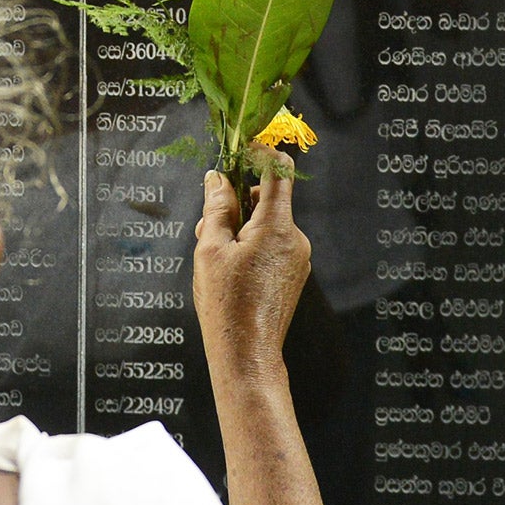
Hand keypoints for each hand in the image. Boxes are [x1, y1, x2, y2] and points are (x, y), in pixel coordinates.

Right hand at [193, 164, 311, 386]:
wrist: (247, 354)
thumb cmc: (227, 303)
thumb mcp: (211, 248)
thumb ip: (216, 207)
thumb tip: (217, 178)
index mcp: (277, 226)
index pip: (279, 170)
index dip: (259, 153)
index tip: (238, 151)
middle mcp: (295, 239)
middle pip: (267, 199)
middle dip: (236, 203)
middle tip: (207, 227)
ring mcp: (298, 258)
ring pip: (267, 224)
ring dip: (240, 228)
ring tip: (214, 256)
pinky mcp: (293, 274)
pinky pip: (273, 245)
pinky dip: (251, 246)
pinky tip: (230, 271)